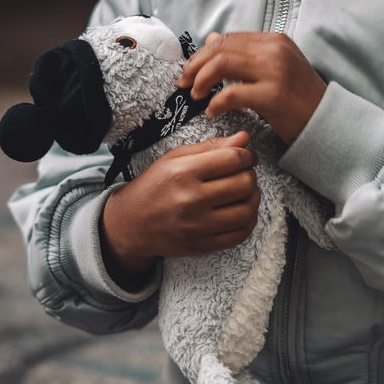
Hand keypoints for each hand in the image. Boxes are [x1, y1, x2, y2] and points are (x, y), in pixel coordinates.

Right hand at [101, 132, 259, 288]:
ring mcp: (196, 226)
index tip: (247, 156)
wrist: (130, 224)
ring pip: (246, 210)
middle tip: (244, 173)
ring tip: (245, 192)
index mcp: (183, 172)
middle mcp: (190, 199)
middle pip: (244, 183)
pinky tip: (241, 211)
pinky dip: (248, 221)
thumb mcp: (175, 158)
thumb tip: (244, 138)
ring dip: (253, 198)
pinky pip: (239, 234)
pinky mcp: (201, 246)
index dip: (247, 155)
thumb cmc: (155, 186)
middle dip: (250, 174)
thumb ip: (211, 147)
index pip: (232, 159)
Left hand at [177, 32, 326, 145]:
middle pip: (221, 49)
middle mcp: (275, 50)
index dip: (203, 53)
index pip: (229, 39)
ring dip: (201, 81)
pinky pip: (232, 94)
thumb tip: (209, 38)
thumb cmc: (299, 99)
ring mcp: (275, 71)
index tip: (190, 70)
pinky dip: (216, 103)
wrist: (327, 123)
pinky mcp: (273, 95)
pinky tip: (212, 112)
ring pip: (222, 65)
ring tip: (195, 95)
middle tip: (183, 83)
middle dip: (196, 66)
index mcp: (275, 41)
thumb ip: (243, 54)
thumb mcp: (273, 69)